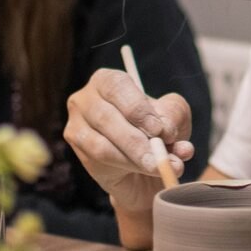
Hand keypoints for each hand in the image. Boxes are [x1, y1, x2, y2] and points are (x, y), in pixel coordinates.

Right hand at [63, 70, 195, 215]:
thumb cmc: (155, 130)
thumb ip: (173, 116)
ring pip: (101, 145)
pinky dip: (127, 167)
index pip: (116, 86)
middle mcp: (85, 100)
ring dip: (135, 158)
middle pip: (106, 117)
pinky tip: (144, 169)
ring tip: (160, 167)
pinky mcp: (78, 153)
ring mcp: (77, 127)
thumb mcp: (173, 116)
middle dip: (138, 141)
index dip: (138, 108)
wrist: (144, 164)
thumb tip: (167, 130)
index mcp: (107, 80)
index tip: (158, 129)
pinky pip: (100, 163)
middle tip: (163, 157)